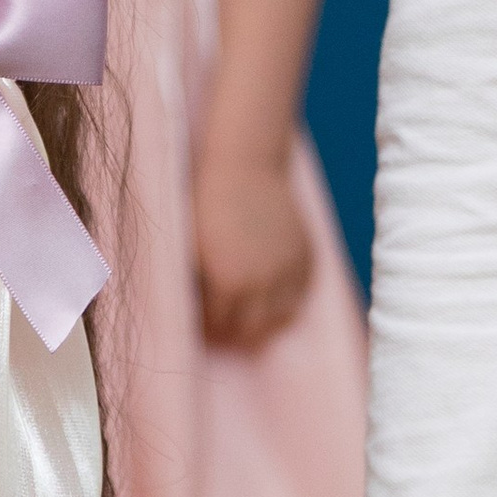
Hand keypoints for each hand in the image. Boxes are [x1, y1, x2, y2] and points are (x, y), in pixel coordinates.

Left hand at [193, 149, 314, 350]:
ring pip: (283, 317)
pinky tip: (275, 293)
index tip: (203, 323)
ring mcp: (288, 268)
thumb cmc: (206, 204)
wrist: (245, 165)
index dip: (208, 327)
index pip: (219, 326)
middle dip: (237, 331)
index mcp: (228, 284)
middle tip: (226, 323)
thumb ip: (197, 287)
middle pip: (253, 331)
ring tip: (253, 314)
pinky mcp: (305, 253)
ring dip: (267, 321)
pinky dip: (291, 298)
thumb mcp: (191, 249)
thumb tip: (199, 313)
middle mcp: (262, 283)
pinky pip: (303, 291)